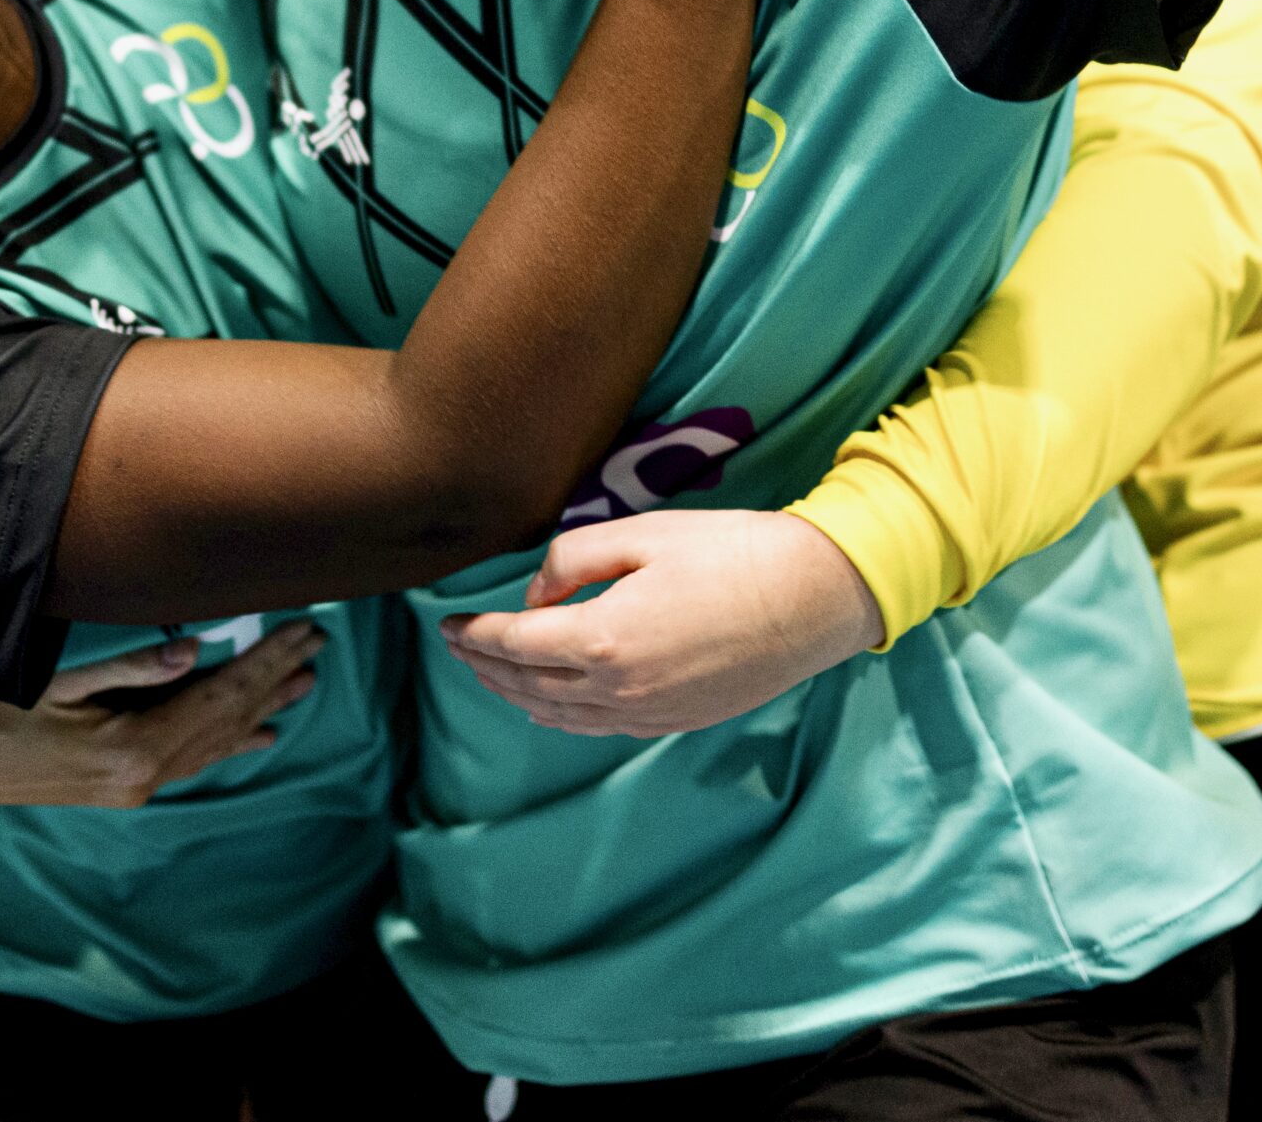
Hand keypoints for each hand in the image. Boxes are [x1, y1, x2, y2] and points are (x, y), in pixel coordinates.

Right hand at [0, 624, 324, 807]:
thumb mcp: (59, 680)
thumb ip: (130, 667)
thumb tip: (195, 650)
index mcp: (132, 748)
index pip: (219, 696)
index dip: (265, 661)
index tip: (303, 630)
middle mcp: (143, 776)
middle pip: (226, 720)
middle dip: (273, 680)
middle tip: (317, 646)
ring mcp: (135, 787)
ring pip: (214, 744)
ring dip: (260, 710)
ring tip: (303, 684)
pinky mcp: (123, 786)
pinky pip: (192, 761)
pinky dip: (228, 743)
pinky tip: (257, 736)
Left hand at [442, 511, 882, 738]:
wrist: (814, 599)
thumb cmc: (731, 552)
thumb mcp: (642, 533)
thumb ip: (572, 559)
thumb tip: (537, 593)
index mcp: (602, 638)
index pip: (514, 644)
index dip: (473, 635)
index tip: (447, 624)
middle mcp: (619, 688)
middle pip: (527, 687)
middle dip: (485, 668)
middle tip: (458, 648)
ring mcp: (650, 713)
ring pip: (559, 716)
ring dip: (516, 696)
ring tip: (491, 675)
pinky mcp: (676, 722)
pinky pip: (598, 728)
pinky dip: (560, 718)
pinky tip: (547, 707)